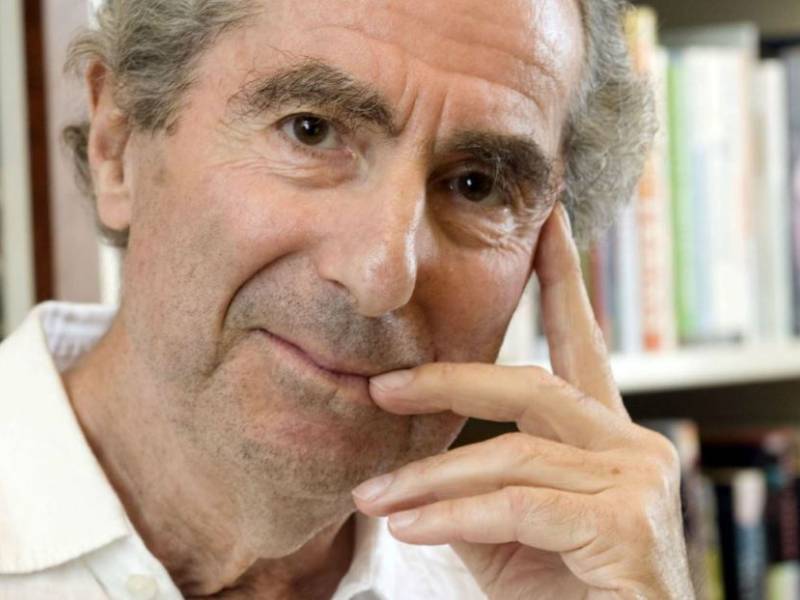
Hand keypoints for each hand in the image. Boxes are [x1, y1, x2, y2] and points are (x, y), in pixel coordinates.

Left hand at [352, 205, 693, 598]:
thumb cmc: (559, 592)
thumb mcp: (504, 531)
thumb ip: (474, 486)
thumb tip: (410, 470)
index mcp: (601, 437)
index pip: (579, 342)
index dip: (562, 278)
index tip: (546, 223)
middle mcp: (628, 445)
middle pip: (530, 385)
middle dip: (450, 381)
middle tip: (383, 388)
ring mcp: (636, 480)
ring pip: (510, 453)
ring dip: (430, 478)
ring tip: (373, 497)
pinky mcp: (625, 523)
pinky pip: (516, 504)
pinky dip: (452, 515)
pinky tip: (409, 529)